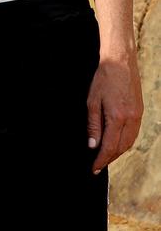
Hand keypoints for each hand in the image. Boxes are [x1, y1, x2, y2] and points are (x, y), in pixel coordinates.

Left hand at [87, 57, 142, 173]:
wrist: (120, 62)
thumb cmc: (103, 79)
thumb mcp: (92, 101)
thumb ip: (93, 126)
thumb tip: (93, 146)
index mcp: (117, 117)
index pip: (109, 147)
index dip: (101, 160)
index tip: (93, 169)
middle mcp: (130, 119)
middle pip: (121, 148)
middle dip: (110, 159)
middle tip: (98, 165)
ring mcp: (137, 116)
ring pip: (129, 142)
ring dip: (118, 152)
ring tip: (106, 156)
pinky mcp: (140, 111)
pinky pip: (133, 133)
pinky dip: (125, 142)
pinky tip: (117, 142)